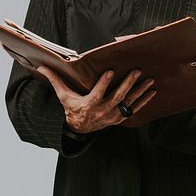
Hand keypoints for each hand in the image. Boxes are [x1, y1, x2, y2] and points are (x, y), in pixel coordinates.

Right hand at [37, 66, 157, 133]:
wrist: (80, 128)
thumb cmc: (72, 107)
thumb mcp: (63, 95)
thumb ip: (55, 80)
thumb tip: (42, 67)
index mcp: (88, 105)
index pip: (97, 94)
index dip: (104, 83)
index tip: (110, 71)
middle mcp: (102, 111)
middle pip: (117, 97)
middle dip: (128, 84)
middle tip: (136, 71)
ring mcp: (112, 116)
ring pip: (128, 103)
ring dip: (140, 91)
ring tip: (150, 80)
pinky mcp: (120, 118)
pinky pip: (134, 109)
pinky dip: (144, 101)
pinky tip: (153, 91)